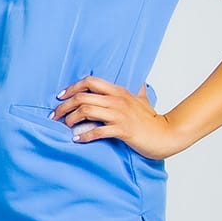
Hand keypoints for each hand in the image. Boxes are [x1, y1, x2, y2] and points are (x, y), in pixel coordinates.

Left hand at [52, 78, 183, 157]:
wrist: (166, 135)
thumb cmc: (150, 120)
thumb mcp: (142, 100)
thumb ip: (134, 91)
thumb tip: (136, 82)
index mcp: (119, 92)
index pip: (90, 81)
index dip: (72, 87)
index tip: (60, 97)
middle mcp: (118, 100)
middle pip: (83, 97)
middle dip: (64, 106)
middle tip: (55, 116)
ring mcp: (120, 115)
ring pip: (87, 111)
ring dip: (71, 120)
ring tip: (64, 127)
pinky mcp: (123, 130)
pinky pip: (98, 131)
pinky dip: (84, 135)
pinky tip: (76, 139)